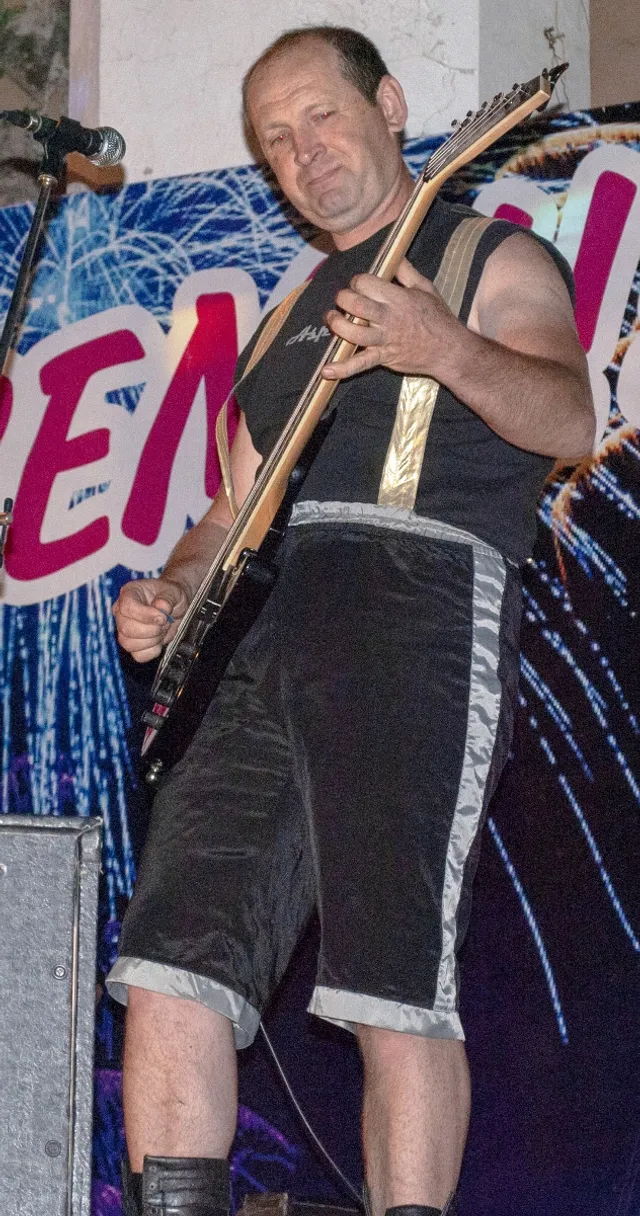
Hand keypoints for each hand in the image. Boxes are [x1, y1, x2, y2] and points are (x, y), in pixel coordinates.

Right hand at [113, 576, 189, 662]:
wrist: (176, 606)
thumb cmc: (171, 595)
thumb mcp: (173, 591)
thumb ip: (167, 598)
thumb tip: (161, 608)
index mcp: (129, 593)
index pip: (127, 607)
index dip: (145, 615)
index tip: (162, 617)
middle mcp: (122, 612)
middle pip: (126, 629)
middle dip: (152, 629)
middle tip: (165, 623)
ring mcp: (124, 630)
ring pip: (129, 644)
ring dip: (152, 640)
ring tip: (162, 629)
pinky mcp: (133, 644)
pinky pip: (138, 655)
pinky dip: (153, 651)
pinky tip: (159, 639)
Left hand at [321, 258, 461, 380]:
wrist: (449, 349)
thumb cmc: (438, 318)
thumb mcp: (426, 288)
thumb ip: (406, 271)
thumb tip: (394, 255)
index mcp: (398, 298)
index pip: (366, 284)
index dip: (358, 281)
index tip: (359, 285)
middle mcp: (389, 318)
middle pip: (356, 305)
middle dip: (343, 299)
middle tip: (343, 299)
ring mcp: (384, 339)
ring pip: (353, 332)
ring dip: (337, 325)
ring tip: (332, 319)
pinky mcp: (383, 357)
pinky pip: (360, 363)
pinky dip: (342, 368)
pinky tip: (326, 370)